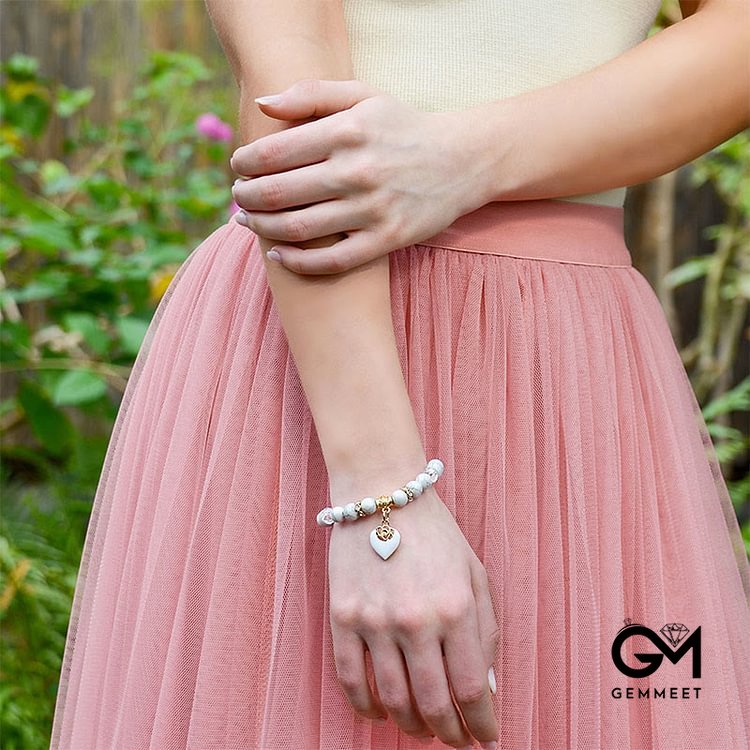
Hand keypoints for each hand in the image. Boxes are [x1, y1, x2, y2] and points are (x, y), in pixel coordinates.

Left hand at [230, 78, 490, 274]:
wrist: (461, 161)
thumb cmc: (403, 127)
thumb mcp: (364, 96)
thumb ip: (312, 94)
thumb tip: (261, 105)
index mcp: (347, 131)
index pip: (274, 152)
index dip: (245, 163)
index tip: (237, 167)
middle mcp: (357, 171)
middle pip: (279, 193)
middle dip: (246, 197)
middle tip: (238, 197)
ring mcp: (372, 209)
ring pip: (299, 228)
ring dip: (263, 228)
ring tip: (248, 222)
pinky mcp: (386, 240)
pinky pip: (331, 261)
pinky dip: (297, 262)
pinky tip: (278, 256)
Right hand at [326, 486, 499, 748]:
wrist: (382, 493)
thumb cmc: (434, 532)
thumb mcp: (474, 573)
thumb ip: (485, 631)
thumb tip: (486, 689)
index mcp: (456, 607)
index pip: (473, 689)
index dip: (482, 725)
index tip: (486, 738)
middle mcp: (416, 619)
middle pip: (434, 704)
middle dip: (449, 733)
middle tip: (455, 739)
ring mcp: (375, 620)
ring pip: (394, 700)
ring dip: (411, 725)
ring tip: (422, 727)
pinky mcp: (343, 617)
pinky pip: (351, 680)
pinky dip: (367, 708)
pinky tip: (381, 712)